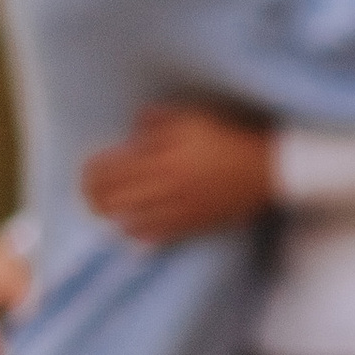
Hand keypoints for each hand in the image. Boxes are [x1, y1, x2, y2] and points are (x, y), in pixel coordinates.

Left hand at [82, 105, 275, 241]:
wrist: (267, 168)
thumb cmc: (228, 139)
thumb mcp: (194, 119)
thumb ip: (159, 121)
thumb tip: (133, 129)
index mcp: (163, 157)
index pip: (110, 169)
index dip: (91, 171)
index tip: (87, 169)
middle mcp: (166, 186)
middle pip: (113, 198)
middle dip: (94, 197)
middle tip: (89, 195)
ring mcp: (179, 208)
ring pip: (129, 219)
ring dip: (111, 216)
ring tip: (104, 212)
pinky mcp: (192, 224)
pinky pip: (155, 235)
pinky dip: (136, 232)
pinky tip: (128, 228)